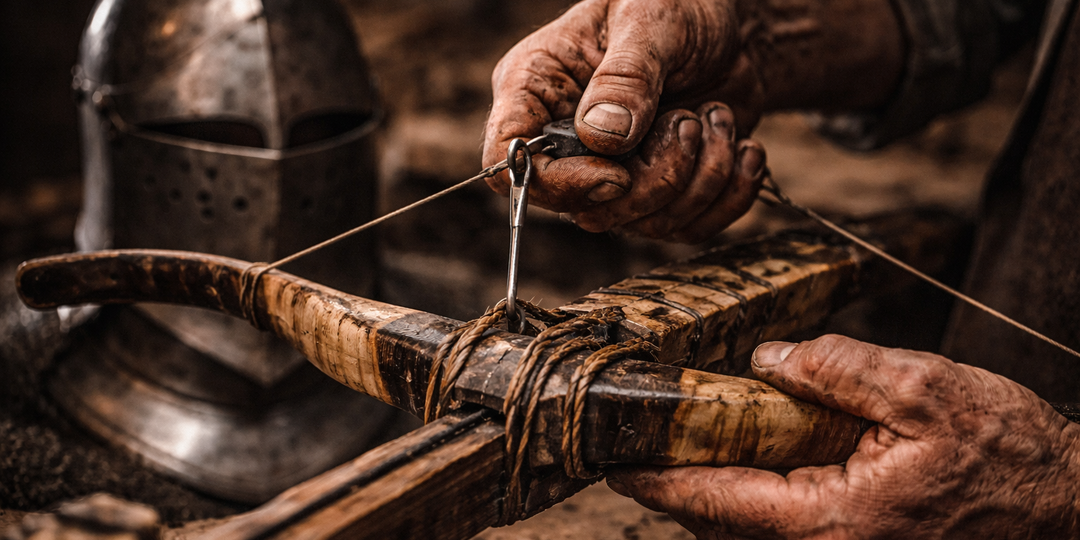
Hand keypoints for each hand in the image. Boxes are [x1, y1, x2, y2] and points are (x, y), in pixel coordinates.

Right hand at [483, 0, 768, 241]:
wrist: (735, 27)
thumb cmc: (678, 4)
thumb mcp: (651, 18)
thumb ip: (626, 76)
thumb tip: (601, 138)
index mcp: (536, 87)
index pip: (506, 160)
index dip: (557, 183)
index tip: (617, 173)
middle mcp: (563, 140)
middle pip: (582, 209)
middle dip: (654, 179)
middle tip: (691, 120)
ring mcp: (611, 172)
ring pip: (638, 223)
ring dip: (699, 178)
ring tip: (716, 117)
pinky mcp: (657, 192)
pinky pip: (687, 227)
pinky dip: (727, 195)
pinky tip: (742, 148)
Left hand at [607, 335, 1079, 538]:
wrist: (1069, 508)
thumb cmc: (1009, 458)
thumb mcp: (926, 391)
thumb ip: (838, 369)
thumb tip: (768, 361)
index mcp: (831, 522)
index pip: (718, 502)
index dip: (660, 483)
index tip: (617, 466)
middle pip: (722, 525)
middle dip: (680, 487)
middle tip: (644, 443)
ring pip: (749, 532)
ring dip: (716, 492)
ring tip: (690, 445)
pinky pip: (784, 529)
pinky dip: (755, 497)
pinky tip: (758, 457)